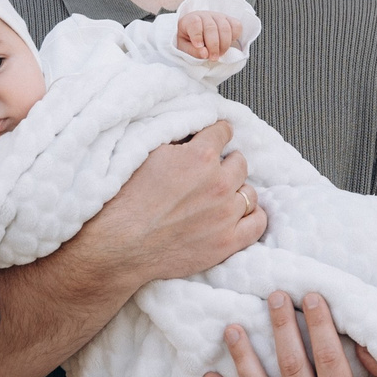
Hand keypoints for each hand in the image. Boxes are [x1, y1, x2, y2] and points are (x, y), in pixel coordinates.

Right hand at [85, 119, 264, 289]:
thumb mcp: (148, 154)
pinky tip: (240, 214)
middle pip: (240, 162)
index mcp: (200, 156)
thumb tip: (192, 136)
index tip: (213, 139)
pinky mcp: (227, 242)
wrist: (119, 245)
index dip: (216, 134)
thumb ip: (178, 143)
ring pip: (249, 192)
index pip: (223, 132)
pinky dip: (251, 216)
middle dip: (226, 163)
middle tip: (210, 172)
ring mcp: (226, 214)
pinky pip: (257, 223)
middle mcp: (219, 183)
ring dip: (236, 191)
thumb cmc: (126, 200)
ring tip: (219, 197)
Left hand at [175, 11, 239, 61]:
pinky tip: (228, 44)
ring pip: (225, 28)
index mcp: (190, 20)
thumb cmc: (189, 39)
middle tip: (213, 58)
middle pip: (211, 28)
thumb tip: (205, 54)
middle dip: (213, 46)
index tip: (199, 47)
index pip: (195, 23)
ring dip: (224, 44)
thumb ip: (192, 51)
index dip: (197, 35)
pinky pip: (237, 26)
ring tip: (220, 54)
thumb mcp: (184, 47)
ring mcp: (218, 16)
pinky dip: (235, 36)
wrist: (196, 31)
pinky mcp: (229, 19)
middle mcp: (205, 15)